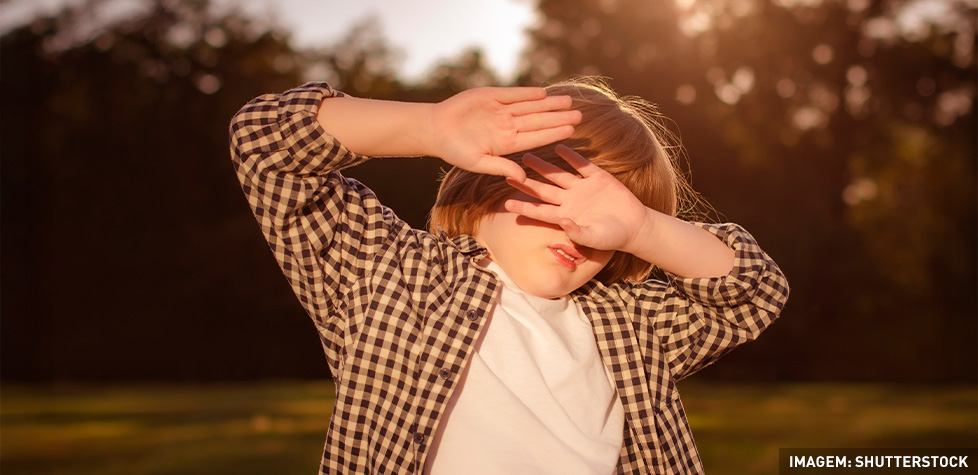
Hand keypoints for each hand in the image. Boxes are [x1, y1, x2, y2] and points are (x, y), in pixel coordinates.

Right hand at [427, 88, 581, 180]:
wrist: (435, 129)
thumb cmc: (455, 150)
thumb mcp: (478, 162)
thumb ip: (501, 167)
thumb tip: (522, 177)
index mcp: (507, 143)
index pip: (536, 138)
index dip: (554, 133)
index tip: (571, 130)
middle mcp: (507, 126)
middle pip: (538, 121)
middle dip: (558, 117)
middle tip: (579, 114)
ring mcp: (500, 110)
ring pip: (530, 106)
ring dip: (549, 103)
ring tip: (568, 100)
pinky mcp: (490, 96)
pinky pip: (513, 94)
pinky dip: (527, 93)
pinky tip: (543, 93)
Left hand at [503, 145, 655, 253]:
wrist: (634, 226)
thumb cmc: (612, 237)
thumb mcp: (595, 238)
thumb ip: (578, 232)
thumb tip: (562, 222)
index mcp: (566, 216)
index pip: (540, 211)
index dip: (524, 208)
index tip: (506, 204)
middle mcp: (570, 201)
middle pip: (543, 190)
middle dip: (526, 183)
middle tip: (507, 174)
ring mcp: (582, 188)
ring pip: (558, 175)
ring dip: (543, 166)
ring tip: (526, 156)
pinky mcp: (598, 177)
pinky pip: (582, 165)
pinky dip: (572, 156)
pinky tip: (560, 147)